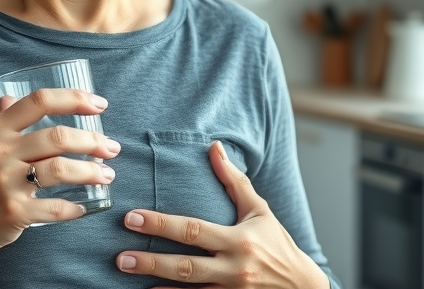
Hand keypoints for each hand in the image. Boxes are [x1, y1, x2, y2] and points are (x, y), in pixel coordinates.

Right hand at [0, 89, 120, 288]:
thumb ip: (3, 121)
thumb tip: (10, 95)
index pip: (38, 101)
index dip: (73, 98)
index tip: (100, 104)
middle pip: (57, 136)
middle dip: (93, 140)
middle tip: (112, 148)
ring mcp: (6, 183)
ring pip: (60, 169)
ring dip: (92, 172)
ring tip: (108, 174)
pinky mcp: (14, 212)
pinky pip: (55, 207)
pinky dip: (75, 208)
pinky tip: (84, 207)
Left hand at [115, 142, 328, 288]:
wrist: (302, 286)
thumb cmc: (277, 243)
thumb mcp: (259, 210)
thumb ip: (234, 181)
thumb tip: (214, 147)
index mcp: (239, 240)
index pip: (193, 230)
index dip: (161, 224)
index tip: (133, 218)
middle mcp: (233, 268)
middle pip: (186, 266)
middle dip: (151, 262)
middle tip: (121, 257)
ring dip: (157, 281)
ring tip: (127, 274)